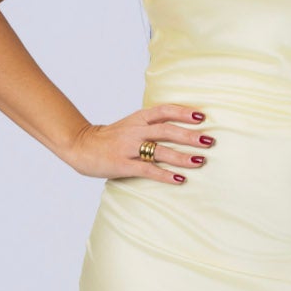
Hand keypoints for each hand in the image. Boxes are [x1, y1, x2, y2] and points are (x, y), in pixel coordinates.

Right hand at [66, 104, 214, 185]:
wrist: (81, 145)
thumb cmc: (110, 137)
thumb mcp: (130, 124)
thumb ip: (151, 124)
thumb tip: (179, 126)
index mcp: (138, 118)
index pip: (164, 111)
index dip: (183, 112)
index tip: (202, 116)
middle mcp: (135, 130)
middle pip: (167, 130)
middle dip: (190, 136)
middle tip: (209, 141)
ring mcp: (129, 148)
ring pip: (160, 150)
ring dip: (182, 156)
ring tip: (200, 161)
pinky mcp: (123, 165)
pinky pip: (148, 170)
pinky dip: (165, 175)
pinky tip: (180, 179)